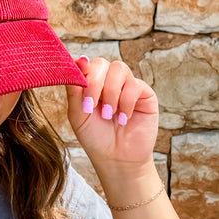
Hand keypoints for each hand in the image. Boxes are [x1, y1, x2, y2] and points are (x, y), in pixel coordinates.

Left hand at [65, 57, 158, 177]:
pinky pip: (135, 84)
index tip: (79, 77)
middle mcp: (108, 80)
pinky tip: (123, 118)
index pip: (85, 63)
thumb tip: (77, 61)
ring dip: (111, 93)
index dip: (81, 67)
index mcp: (90, 83)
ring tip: (109, 115)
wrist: (116, 158)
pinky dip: (126, 102)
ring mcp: (126, 85)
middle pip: (101, 63)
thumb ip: (74, 89)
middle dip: (94, 83)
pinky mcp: (144, 94)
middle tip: (91, 106)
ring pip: (119, 69)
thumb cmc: (95, 136)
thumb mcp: (77, 114)